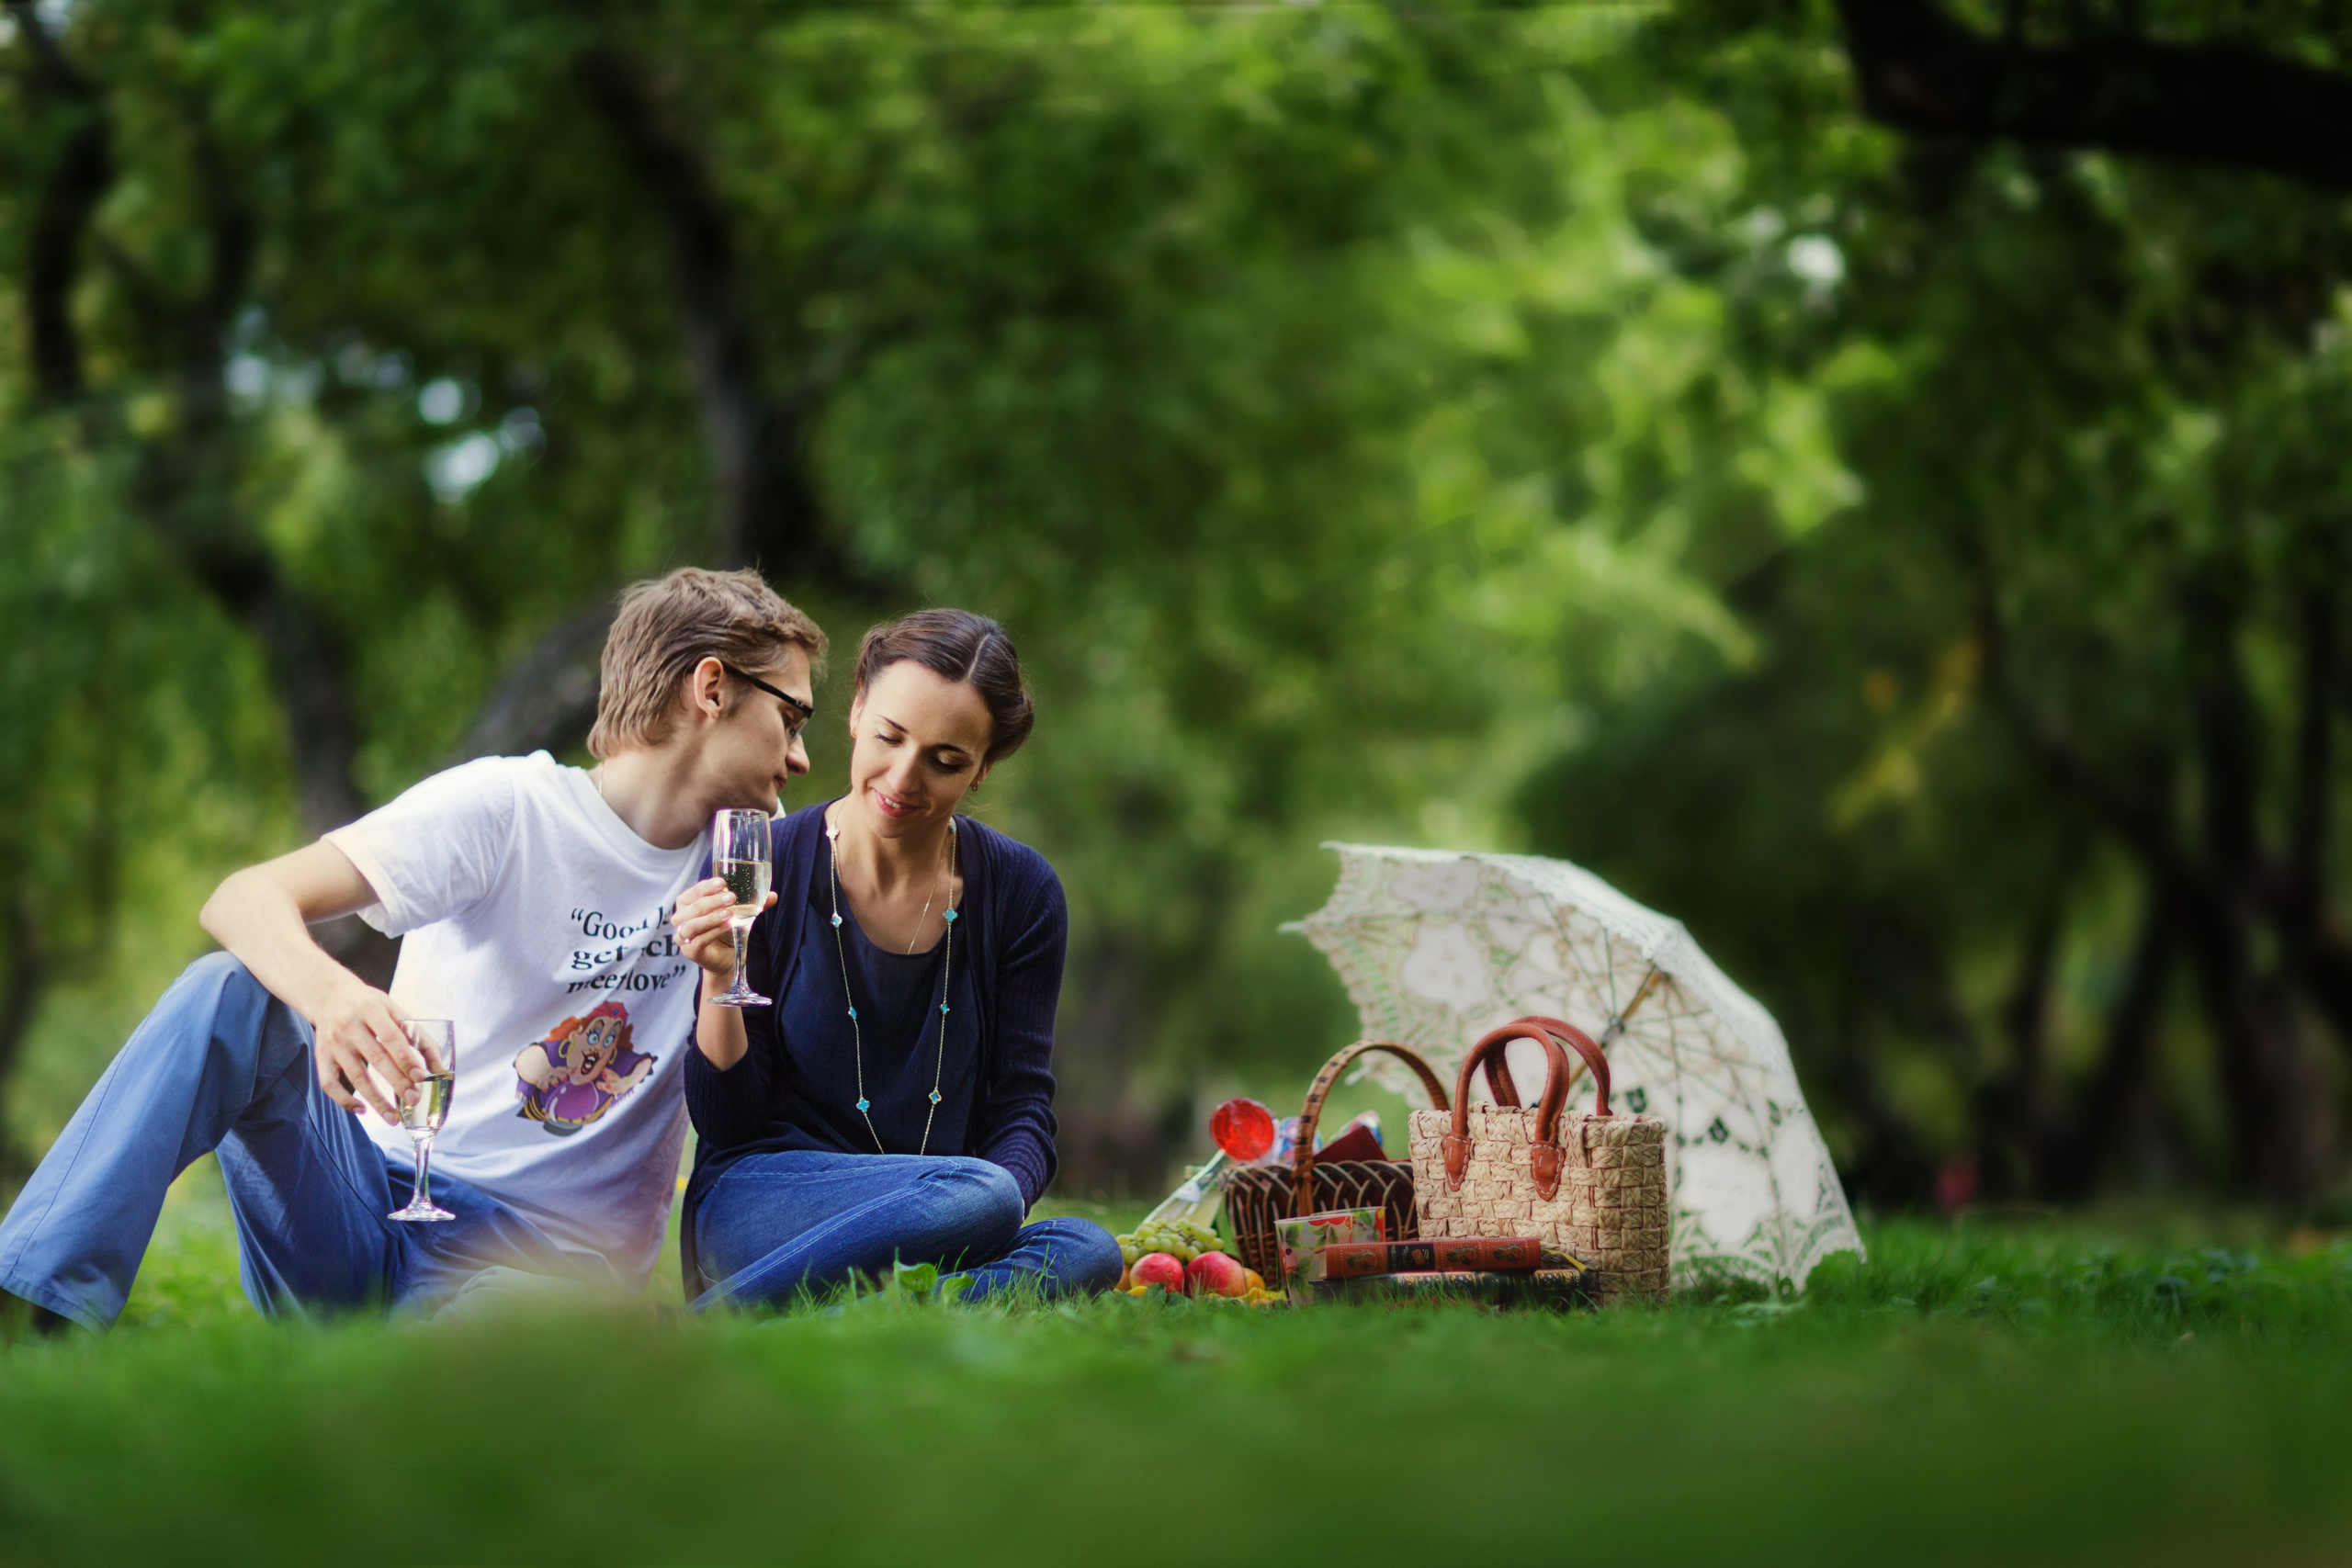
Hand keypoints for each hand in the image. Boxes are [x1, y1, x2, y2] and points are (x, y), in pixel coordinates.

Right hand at [308, 975, 423, 1123]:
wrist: (327, 995)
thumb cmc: (367, 1004)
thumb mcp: (391, 1008)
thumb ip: (415, 1032)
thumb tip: (438, 1063)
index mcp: (370, 1010)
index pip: (390, 1036)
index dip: (406, 1057)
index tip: (421, 1076)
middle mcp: (349, 1027)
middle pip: (375, 1058)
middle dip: (396, 1081)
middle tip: (414, 1099)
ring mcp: (333, 1044)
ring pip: (355, 1076)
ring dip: (375, 1100)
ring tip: (393, 1118)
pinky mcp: (321, 1057)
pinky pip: (330, 1083)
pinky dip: (344, 1100)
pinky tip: (362, 1110)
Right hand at [673, 878, 772, 985]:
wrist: (725, 958)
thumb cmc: (727, 930)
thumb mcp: (740, 914)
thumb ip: (754, 904)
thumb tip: (773, 896)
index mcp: (688, 903)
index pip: (695, 891)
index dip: (707, 886)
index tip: (723, 882)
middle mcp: (680, 918)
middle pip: (694, 906)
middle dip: (713, 901)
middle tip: (732, 897)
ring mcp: (682, 935)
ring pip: (693, 924)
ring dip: (711, 917)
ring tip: (729, 913)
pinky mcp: (690, 951)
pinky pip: (699, 940)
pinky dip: (713, 932)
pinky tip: (727, 926)